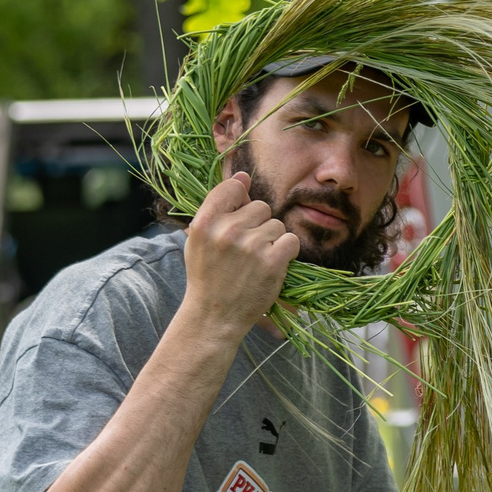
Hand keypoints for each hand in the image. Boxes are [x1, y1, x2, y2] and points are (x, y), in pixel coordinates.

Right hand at [182, 171, 299, 335]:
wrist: (214, 315)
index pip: (231, 188)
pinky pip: (291, 241)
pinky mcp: (272, 261)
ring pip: (277, 225)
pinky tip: (272, 264)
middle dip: (258, 224)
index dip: (240, 199)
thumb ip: (219, 207)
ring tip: (256, 261)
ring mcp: (251, 246)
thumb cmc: (208, 275)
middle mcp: (227, 231)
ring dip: (272, 240)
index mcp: (204, 223)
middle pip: (260, 207)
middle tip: (246, 248)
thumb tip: (243, 176)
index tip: (240, 216)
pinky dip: (286, 252)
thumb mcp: (200, 239)